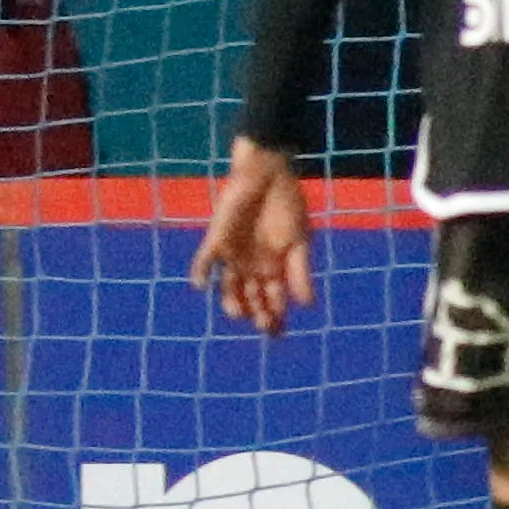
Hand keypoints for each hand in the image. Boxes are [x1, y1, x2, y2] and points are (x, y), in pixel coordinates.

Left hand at [191, 141, 313, 333]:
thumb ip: (300, 272)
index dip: (275, 318)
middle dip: (257, 314)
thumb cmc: (287, 206)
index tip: (277, 333)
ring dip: (231, 301)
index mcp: (275, 269)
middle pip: (252, 299)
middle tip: (262, 325)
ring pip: (227, 287)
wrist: (268, 175)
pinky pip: (204, 260)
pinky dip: (200, 272)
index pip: (274, 301)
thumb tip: (308, 306)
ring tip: (238, 312)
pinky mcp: (216, 239)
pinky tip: (201, 284)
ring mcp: (233, 255)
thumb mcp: (298, 241)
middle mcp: (252, 267)